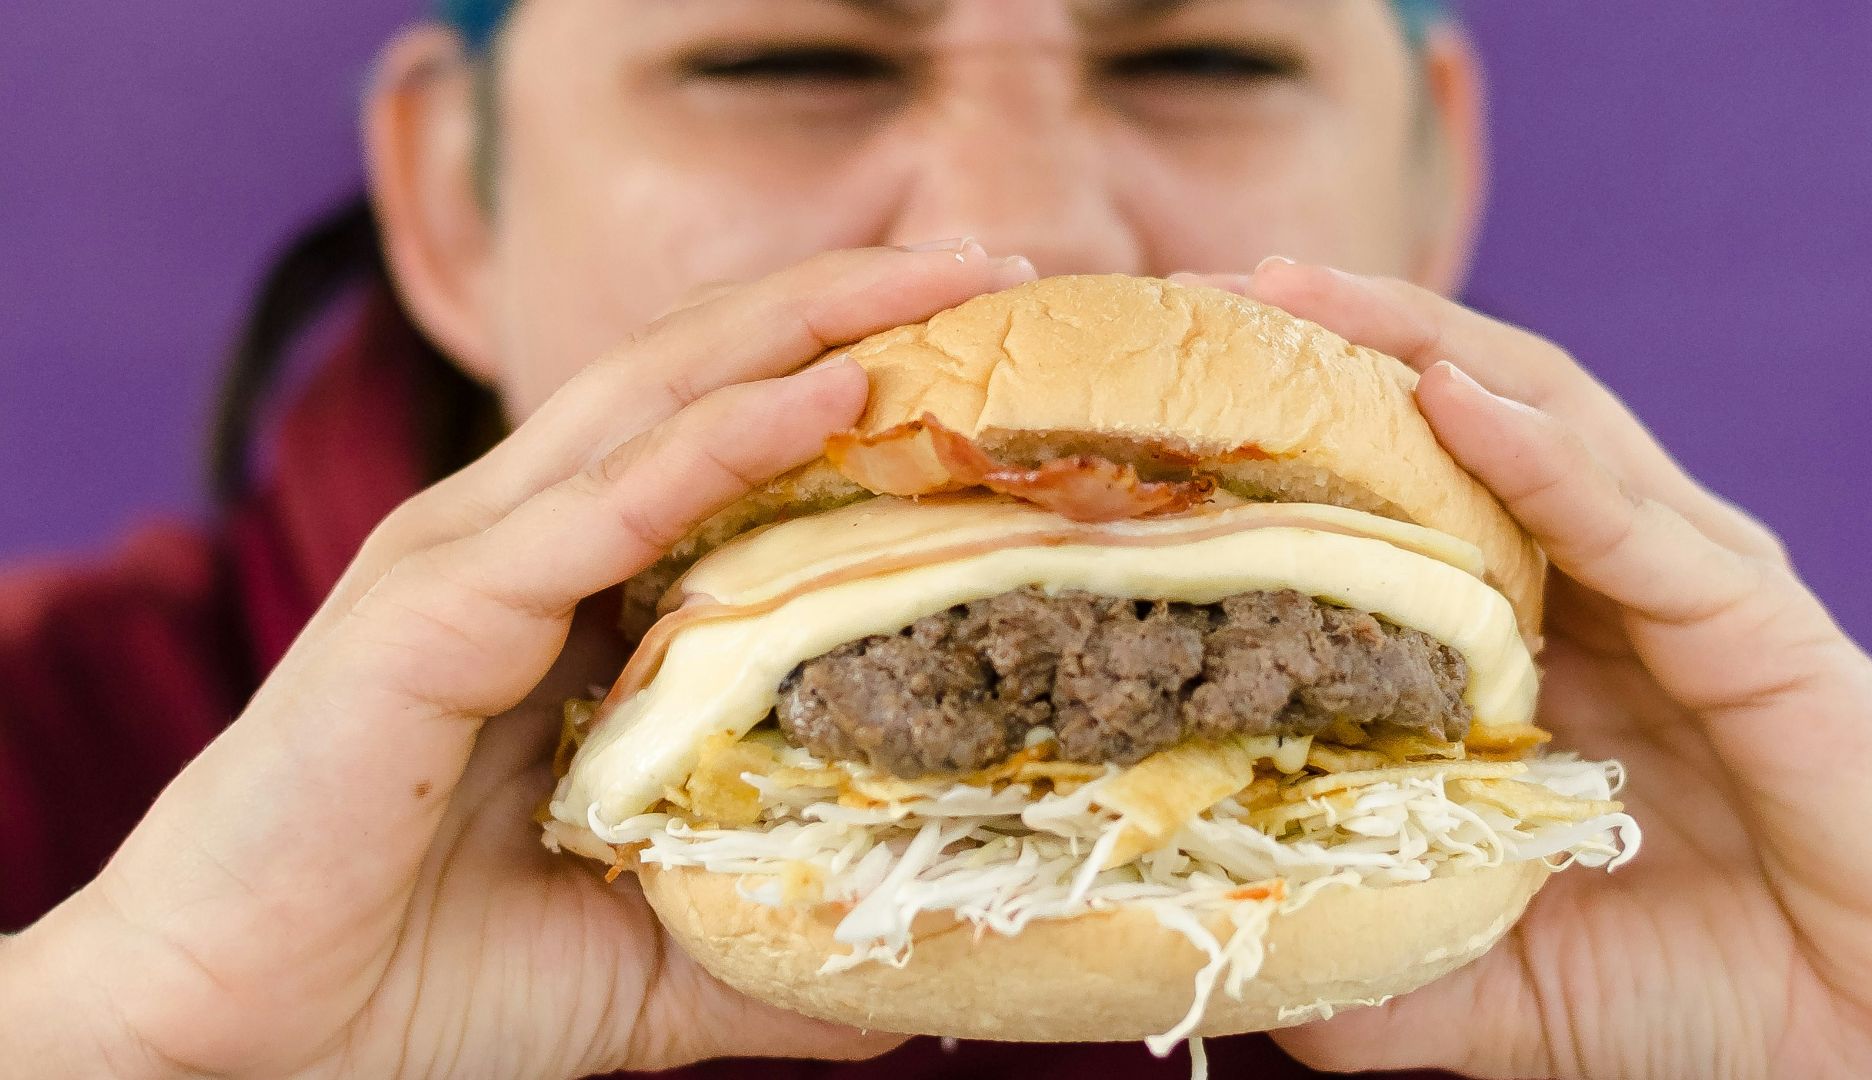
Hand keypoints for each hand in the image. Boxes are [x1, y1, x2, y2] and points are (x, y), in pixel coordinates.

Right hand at [1, 243, 1037, 1078]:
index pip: (726, 440)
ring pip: (658, 398)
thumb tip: (915, 965)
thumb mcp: (650, 957)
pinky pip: (598, 506)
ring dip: (807, 327)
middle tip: (999, 262)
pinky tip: (829, 393)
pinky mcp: (428, 610)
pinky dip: (717, 442)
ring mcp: (471, 562)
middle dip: (851, 303)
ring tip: (946, 277)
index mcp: (574, 596)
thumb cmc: (428, 983)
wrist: (250, 1050)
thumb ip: (769, 938)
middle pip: (704, 375)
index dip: (852, 376)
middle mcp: (525, 544)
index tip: (996, 354)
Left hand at [1173, 263, 1871, 1077]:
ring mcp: (1675, 583)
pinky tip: (1448, 398)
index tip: (1141, 398)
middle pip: (1446, 417)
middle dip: (1323, 345)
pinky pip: (1632, 518)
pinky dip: (1539, 452)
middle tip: (1186, 294)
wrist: (1868, 1044)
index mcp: (1520, 642)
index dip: (1273, 437)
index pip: (1385, 496)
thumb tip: (1226, 934)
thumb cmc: (1687, 997)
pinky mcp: (1754, 616)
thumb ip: (1366, 945)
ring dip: (1411, 347)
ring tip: (1291, 294)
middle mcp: (1590, 584)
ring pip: (1536, 420)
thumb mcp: (1480, 975)